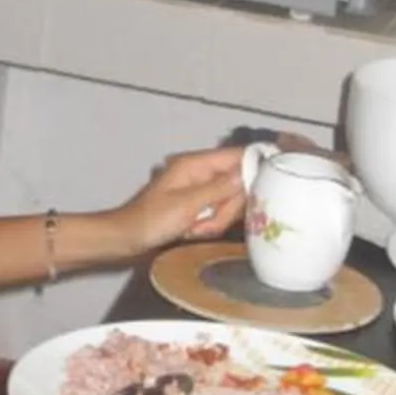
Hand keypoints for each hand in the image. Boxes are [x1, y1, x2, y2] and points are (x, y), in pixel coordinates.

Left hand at [105, 144, 249, 260]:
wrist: (127, 238)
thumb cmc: (152, 219)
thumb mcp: (188, 204)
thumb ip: (220, 188)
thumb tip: (248, 173)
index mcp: (196, 164)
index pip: (238, 156)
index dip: (254, 168)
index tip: (267, 187)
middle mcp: (202, 173)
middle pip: (237, 185)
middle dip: (227, 208)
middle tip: (207, 221)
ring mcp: (201, 190)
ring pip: (229, 202)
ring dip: (216, 220)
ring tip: (194, 229)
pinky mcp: (199, 205)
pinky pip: (217, 213)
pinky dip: (208, 225)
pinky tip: (192, 231)